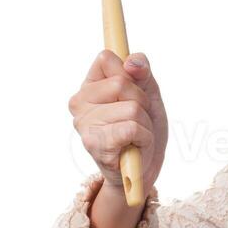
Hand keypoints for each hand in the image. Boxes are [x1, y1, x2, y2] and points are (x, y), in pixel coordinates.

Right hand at [69, 49, 168, 195]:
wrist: (144, 169)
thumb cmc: (143, 129)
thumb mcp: (148, 95)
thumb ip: (142, 73)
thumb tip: (132, 62)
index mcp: (89, 87)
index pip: (106, 58)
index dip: (129, 73)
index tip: (133, 91)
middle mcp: (79, 103)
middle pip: (122, 82)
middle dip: (141, 101)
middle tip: (137, 119)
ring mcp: (84, 124)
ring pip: (131, 107)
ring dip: (144, 123)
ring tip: (135, 136)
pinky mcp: (95, 144)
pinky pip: (132, 128)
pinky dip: (144, 137)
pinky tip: (134, 147)